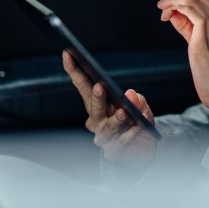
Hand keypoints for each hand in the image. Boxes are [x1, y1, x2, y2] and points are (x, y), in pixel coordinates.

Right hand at [62, 50, 156, 168]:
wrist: (139, 153)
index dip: (74, 70)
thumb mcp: (140, 107)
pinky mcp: (114, 152)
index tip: (68, 54)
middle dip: (96, 96)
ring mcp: (103, 137)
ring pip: (106, 126)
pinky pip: (120, 143)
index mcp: (97, 104)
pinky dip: (130, 135)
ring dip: (115, 118)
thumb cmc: (135, 124)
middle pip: (92, 106)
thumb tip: (131, 95)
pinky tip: (138, 128)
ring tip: (124, 112)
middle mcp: (96, 120)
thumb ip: (138, 100)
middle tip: (100, 86)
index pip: (83, 85)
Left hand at [157, 0, 208, 121]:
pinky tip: (166, 17)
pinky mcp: (205, 36)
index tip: (170, 10)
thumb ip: (188, 26)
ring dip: (171, 1)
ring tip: (163, 14)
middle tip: (164, 12)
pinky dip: (175, 7)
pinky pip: (190, 10)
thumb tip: (172, 13)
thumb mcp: (202, 41)